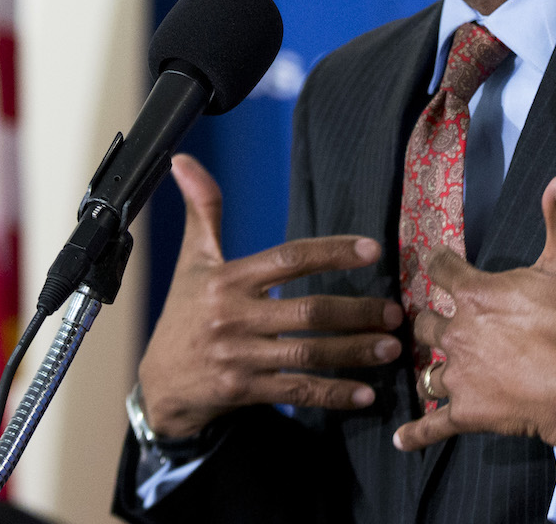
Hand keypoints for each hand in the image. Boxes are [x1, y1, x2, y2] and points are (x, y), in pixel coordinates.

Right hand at [138, 154, 404, 438]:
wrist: (160, 383)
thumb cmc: (184, 313)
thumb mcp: (192, 260)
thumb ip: (202, 209)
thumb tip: (183, 160)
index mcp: (227, 280)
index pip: (288, 259)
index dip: (332, 252)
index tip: (372, 249)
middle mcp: (234, 318)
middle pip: (308, 312)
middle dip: (356, 313)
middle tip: (396, 312)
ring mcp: (241, 358)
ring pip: (308, 354)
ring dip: (355, 352)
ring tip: (392, 348)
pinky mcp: (246, 391)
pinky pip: (298, 391)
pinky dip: (334, 394)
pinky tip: (366, 394)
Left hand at [392, 172, 555, 457]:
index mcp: (475, 294)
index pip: (440, 268)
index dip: (440, 262)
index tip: (439, 262)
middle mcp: (457, 332)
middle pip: (425, 320)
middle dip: (431, 318)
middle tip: (440, 319)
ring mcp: (459, 376)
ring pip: (426, 366)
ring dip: (429, 364)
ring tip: (433, 364)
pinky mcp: (467, 413)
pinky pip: (432, 425)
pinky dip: (417, 433)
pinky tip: (400, 438)